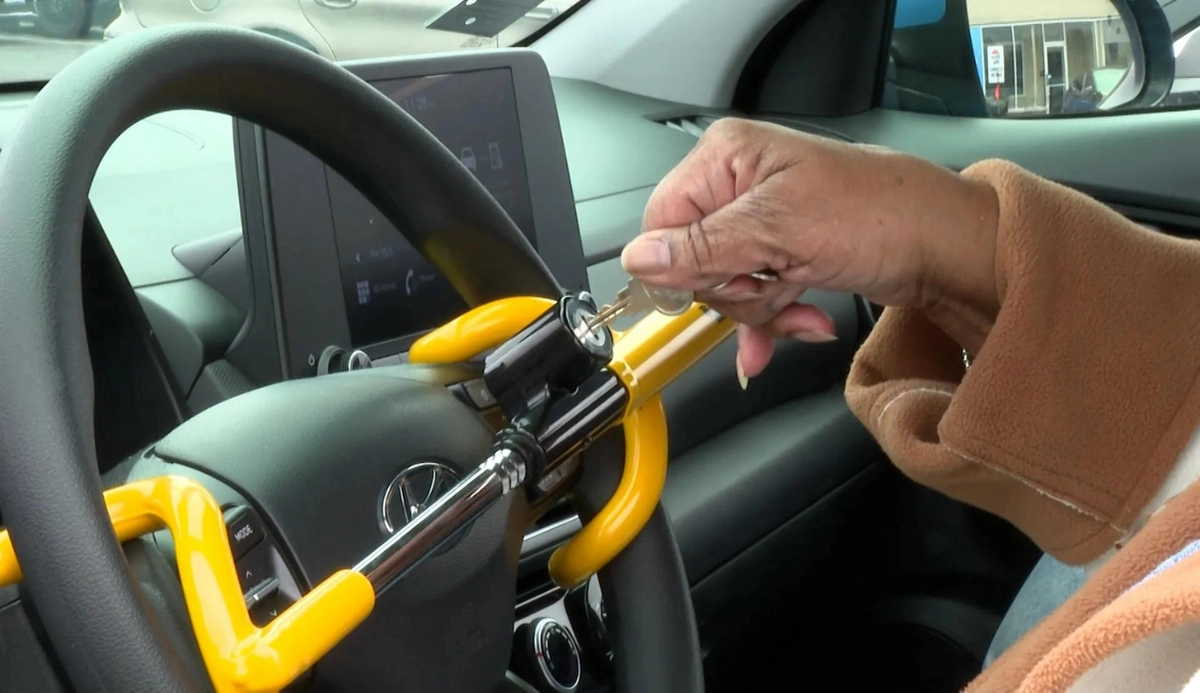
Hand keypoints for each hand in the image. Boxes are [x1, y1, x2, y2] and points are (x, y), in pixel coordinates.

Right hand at [621, 118, 998, 382]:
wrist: (945, 246)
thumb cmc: (878, 214)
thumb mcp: (777, 230)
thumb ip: (701, 248)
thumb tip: (642, 259)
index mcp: (726, 158)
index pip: (662, 222)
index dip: (680, 266)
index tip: (715, 284)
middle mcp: (740, 184)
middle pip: (691, 261)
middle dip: (733, 290)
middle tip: (771, 284)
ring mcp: (763, 221)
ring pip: (724, 286)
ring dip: (761, 309)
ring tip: (799, 303)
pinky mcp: (783, 252)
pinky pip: (755, 295)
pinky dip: (776, 317)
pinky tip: (802, 323)